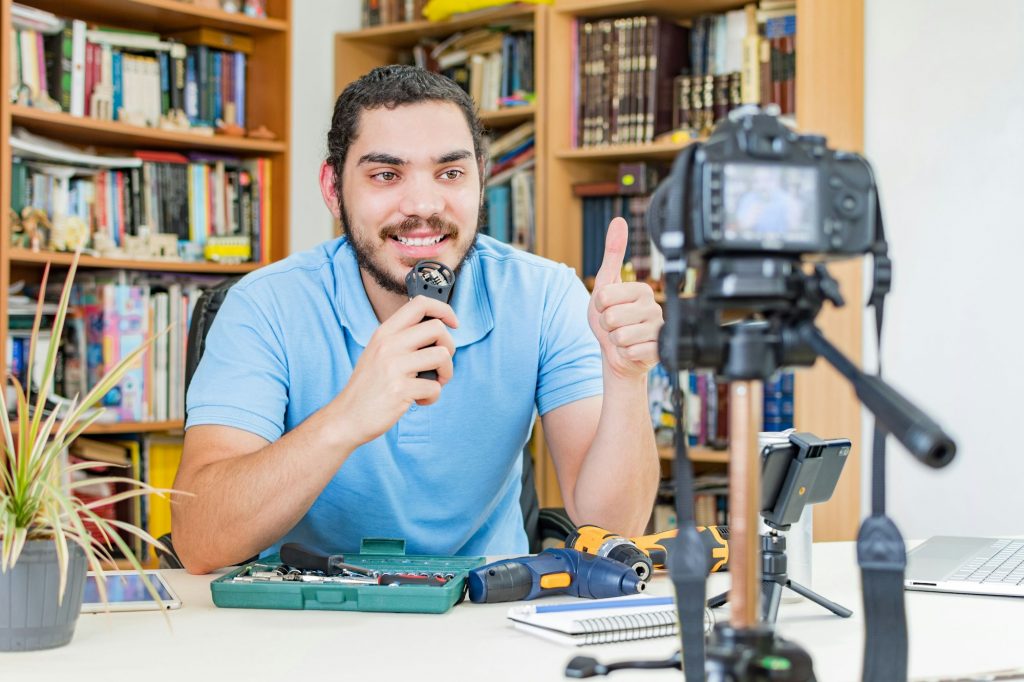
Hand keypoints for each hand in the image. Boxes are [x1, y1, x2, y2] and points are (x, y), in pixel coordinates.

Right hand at [329, 296, 457, 447]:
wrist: (347, 417)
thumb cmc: (369, 387)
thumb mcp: (378, 352)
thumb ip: (403, 339)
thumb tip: (439, 330)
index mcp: (385, 333)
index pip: (420, 303)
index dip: (444, 310)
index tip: (453, 324)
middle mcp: (388, 345)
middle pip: (438, 328)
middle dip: (450, 346)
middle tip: (440, 364)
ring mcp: (393, 366)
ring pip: (442, 356)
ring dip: (446, 373)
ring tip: (432, 383)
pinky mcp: (400, 390)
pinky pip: (435, 387)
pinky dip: (432, 397)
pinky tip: (419, 400)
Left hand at [588, 217, 663, 380]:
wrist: (619, 354)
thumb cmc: (611, 319)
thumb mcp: (605, 285)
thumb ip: (612, 254)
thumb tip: (619, 220)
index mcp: (641, 289)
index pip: (603, 297)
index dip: (598, 307)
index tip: (607, 309)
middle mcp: (654, 307)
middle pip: (611, 317)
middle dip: (606, 326)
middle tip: (615, 326)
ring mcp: (658, 330)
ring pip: (620, 336)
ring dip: (615, 341)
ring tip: (623, 338)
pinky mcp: (659, 350)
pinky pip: (631, 352)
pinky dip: (625, 354)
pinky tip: (632, 350)